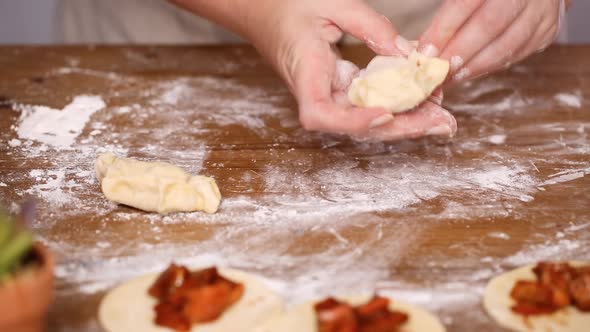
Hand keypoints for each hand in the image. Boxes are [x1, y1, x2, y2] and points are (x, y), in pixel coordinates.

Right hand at [171, 0, 456, 139]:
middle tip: (442, 122)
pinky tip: (426, 102)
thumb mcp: (333, 5)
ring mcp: (328, 95)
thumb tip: (407, 55)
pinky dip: (399, 104)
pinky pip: (370, 103)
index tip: (385, 114)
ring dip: (406, 122)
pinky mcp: (340, 90)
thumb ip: (371, 28)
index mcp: (304, 72)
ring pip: (367, 120)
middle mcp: (316, 92)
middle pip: (354, 126)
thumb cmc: (291, 6)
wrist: (266, 13)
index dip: (352, 122)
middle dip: (400, 128)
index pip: (318, 114)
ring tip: (444, 119)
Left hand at [419, 0, 569, 80]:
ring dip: (474, 65)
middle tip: (436, 71)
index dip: (443, 29)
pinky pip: (518, 53)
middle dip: (459, 52)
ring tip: (450, 77)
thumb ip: (448, 12)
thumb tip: (420, 45)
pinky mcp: (548, 29)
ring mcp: (542, 10)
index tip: (424, 52)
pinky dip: (491, 66)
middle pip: (489, 24)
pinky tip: (470, 72)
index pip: (465, 3)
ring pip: (507, 44)